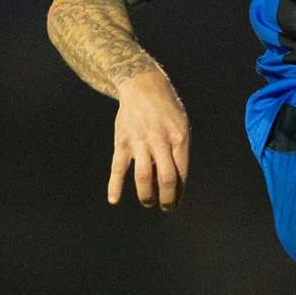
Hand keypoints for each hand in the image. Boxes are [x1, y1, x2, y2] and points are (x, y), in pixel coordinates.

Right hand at [108, 70, 189, 210]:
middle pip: (166, 177)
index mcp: (179, 138)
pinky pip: (118, 168)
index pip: (181, 172)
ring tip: (148, 202)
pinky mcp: (122, 142)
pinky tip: (114, 200)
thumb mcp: (181, 125)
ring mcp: (140, 142)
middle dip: (167, 198)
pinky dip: (114, 185)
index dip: (179, 191)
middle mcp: (161, 141)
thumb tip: (172, 179)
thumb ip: (178, 150)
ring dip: (146, 195)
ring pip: (143, 176)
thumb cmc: (167, 109)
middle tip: (166, 207)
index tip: (176, 202)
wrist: (143, 87)